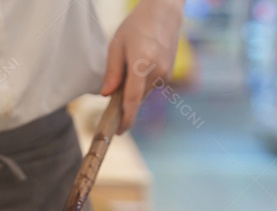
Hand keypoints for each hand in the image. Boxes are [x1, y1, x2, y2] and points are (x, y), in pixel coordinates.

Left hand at [101, 0, 184, 131]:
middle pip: (137, 98)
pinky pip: (151, 86)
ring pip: (144, 93)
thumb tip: (107, 94)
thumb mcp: (117, 45)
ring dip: (134, 88)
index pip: (132, 99)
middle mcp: (157, 71)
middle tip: (115, 86)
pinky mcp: (169, 74)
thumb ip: (112, 71)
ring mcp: (166, 73)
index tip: (119, 131)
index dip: (125, 118)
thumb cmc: (137, 25)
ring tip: (131, 64)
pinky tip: (142, 63)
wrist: (164, 13)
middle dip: (125, 99)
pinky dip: (143, 82)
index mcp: (142, 63)